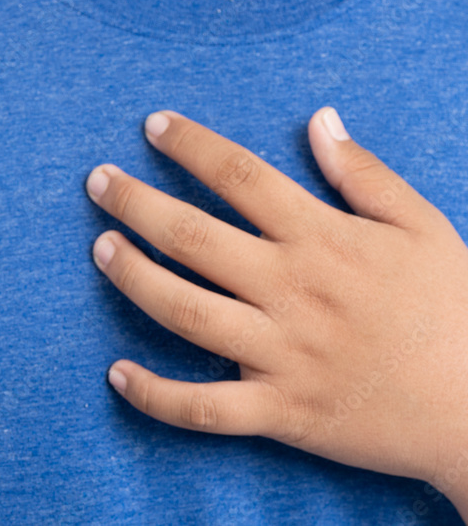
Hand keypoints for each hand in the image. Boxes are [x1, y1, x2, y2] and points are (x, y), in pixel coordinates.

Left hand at [86, 109, 467, 515]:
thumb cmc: (455, 311)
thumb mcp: (423, 227)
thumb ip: (365, 173)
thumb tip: (321, 118)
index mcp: (324, 240)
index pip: (241, 177)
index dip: (191, 145)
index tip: (152, 125)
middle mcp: (292, 291)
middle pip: (194, 238)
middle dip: (137, 203)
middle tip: (97, 182)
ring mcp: (281, 354)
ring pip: (186, 313)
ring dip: (134, 279)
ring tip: (102, 250)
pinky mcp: (279, 411)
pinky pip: (204, 408)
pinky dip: (156, 395)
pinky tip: (116, 374)